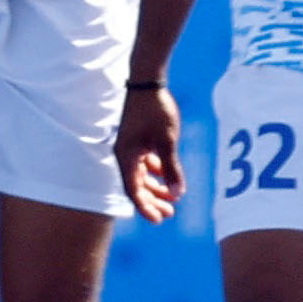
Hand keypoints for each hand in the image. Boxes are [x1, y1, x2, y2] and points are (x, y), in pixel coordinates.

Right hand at [115, 78, 183, 222]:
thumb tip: (177, 193)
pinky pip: (144, 163)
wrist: (147, 80)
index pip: (133, 190)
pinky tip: (169, 177)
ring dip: (156, 187)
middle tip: (170, 213)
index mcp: (126, 156)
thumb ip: (172, 168)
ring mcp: (130, 147)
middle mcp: (124, 154)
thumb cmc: (156, 110)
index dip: (146, 207)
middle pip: (137, 186)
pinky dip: (156, 171)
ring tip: (173, 198)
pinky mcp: (137, 139)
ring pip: (141, 175)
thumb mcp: (167, 141)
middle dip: (153, 200)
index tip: (159, 220)